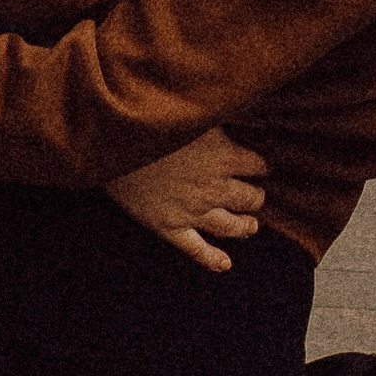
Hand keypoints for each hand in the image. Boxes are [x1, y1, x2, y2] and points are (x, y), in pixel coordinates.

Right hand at [107, 125, 269, 271]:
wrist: (115, 141)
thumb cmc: (154, 118)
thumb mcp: (196, 112)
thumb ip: (219, 118)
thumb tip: (235, 111)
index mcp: (224, 156)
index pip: (257, 166)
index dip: (259, 166)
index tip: (259, 167)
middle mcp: (214, 187)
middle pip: (249, 199)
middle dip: (255, 197)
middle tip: (256, 196)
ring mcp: (192, 211)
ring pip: (230, 226)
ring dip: (245, 227)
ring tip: (251, 226)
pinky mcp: (169, 226)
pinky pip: (197, 249)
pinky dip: (212, 258)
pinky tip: (225, 263)